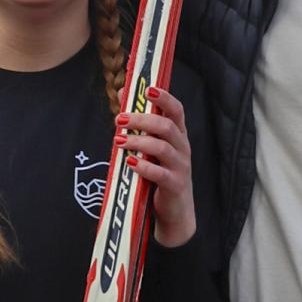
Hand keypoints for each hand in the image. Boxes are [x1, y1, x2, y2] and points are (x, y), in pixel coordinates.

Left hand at [118, 85, 195, 248]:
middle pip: (166, 126)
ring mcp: (181, 167)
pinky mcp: (174, 186)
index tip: (147, 90)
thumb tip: (124, 91)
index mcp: (178, 135)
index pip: (177, 110)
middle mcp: (182, 148)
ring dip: (138, 142)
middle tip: (119, 119)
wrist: (176, 211)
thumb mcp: (152, 146)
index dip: (164, 98)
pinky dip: (144, 167)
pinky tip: (130, 163)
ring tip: (118, 141)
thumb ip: (140, 121)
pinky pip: (160, 174)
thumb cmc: (161, 173)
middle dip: (141, 120)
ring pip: (162, 148)